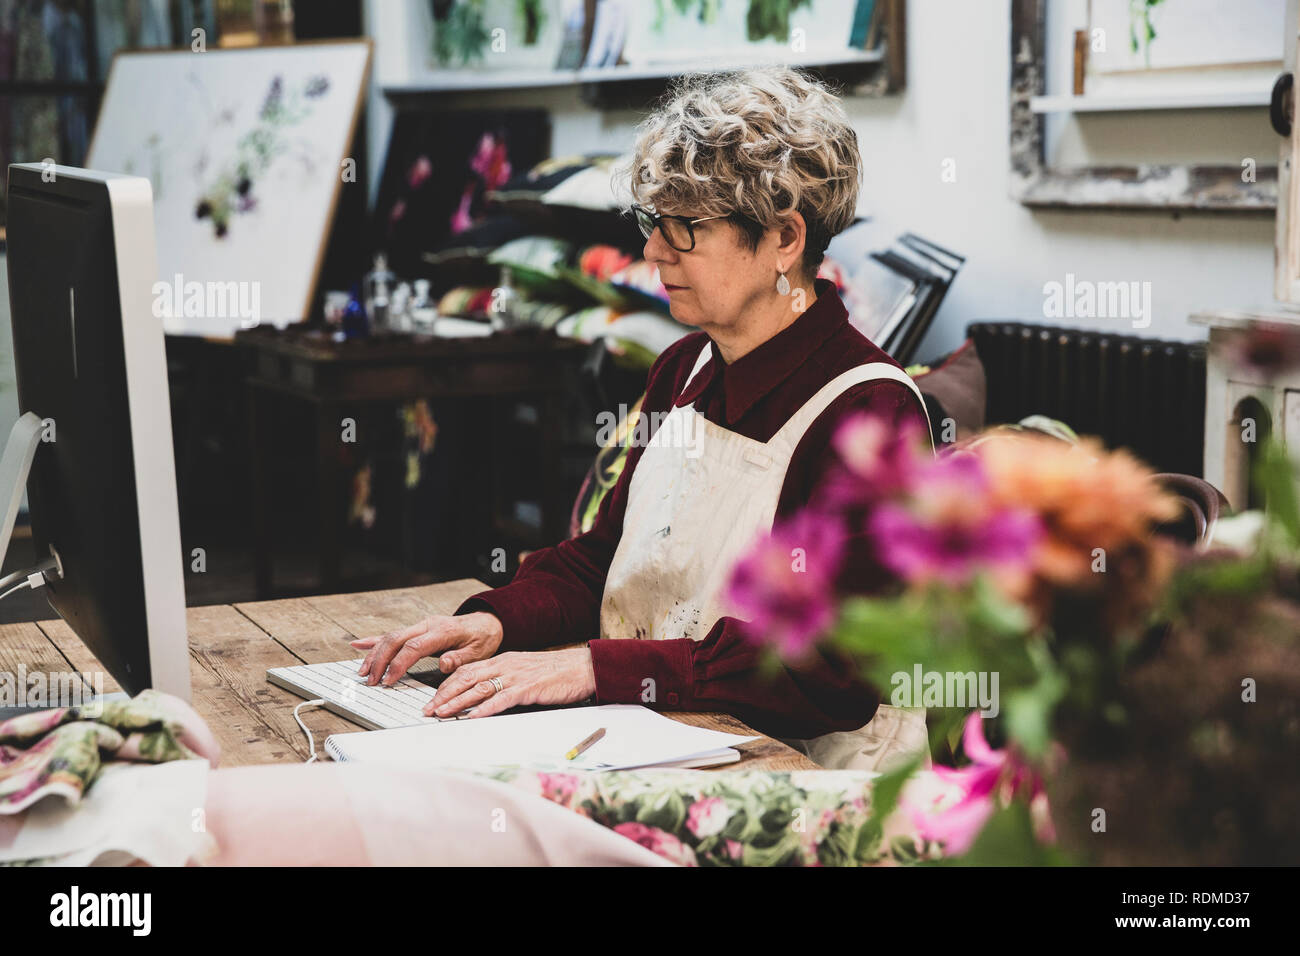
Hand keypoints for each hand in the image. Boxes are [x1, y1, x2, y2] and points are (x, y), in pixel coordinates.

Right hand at [351, 611, 503, 686]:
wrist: (486, 622)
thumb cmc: (482, 638)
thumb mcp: (479, 652)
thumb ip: (460, 658)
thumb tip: (444, 663)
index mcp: (442, 631)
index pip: (414, 647)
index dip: (398, 664)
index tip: (389, 680)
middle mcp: (428, 625)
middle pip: (396, 640)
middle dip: (380, 660)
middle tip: (371, 680)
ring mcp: (421, 626)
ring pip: (391, 637)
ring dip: (374, 654)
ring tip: (363, 672)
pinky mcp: (417, 629)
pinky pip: (393, 634)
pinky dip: (374, 640)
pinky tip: (358, 645)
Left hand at [426, 648, 595, 718]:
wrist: (583, 667)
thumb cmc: (557, 672)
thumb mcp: (525, 671)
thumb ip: (505, 680)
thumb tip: (485, 697)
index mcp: (503, 660)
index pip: (467, 670)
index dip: (447, 685)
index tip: (433, 699)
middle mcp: (505, 665)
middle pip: (466, 677)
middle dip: (444, 694)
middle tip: (428, 709)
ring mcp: (516, 676)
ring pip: (478, 688)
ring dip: (457, 702)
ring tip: (441, 713)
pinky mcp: (528, 688)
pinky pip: (501, 698)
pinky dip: (485, 709)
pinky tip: (473, 717)